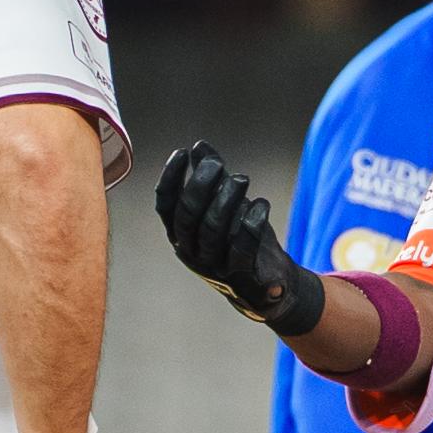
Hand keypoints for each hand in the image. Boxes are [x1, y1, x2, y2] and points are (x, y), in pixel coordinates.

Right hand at [156, 141, 323, 335]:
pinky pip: (241, 251)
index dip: (170, 178)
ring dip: (227, 201)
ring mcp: (214, 267)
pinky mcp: (240, 277)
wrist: (267, 285)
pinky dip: (250, 225)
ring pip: (212, 232)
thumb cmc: (241, 240)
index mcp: (181, 234)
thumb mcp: (226, 205)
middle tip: (217, 163)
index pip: (166, 206)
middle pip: (187, 217)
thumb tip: (199, 147)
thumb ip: (212, 178)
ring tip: (242, 178)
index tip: (181, 152)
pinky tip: (261, 204)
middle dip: (200, 186)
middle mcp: (191, 252)